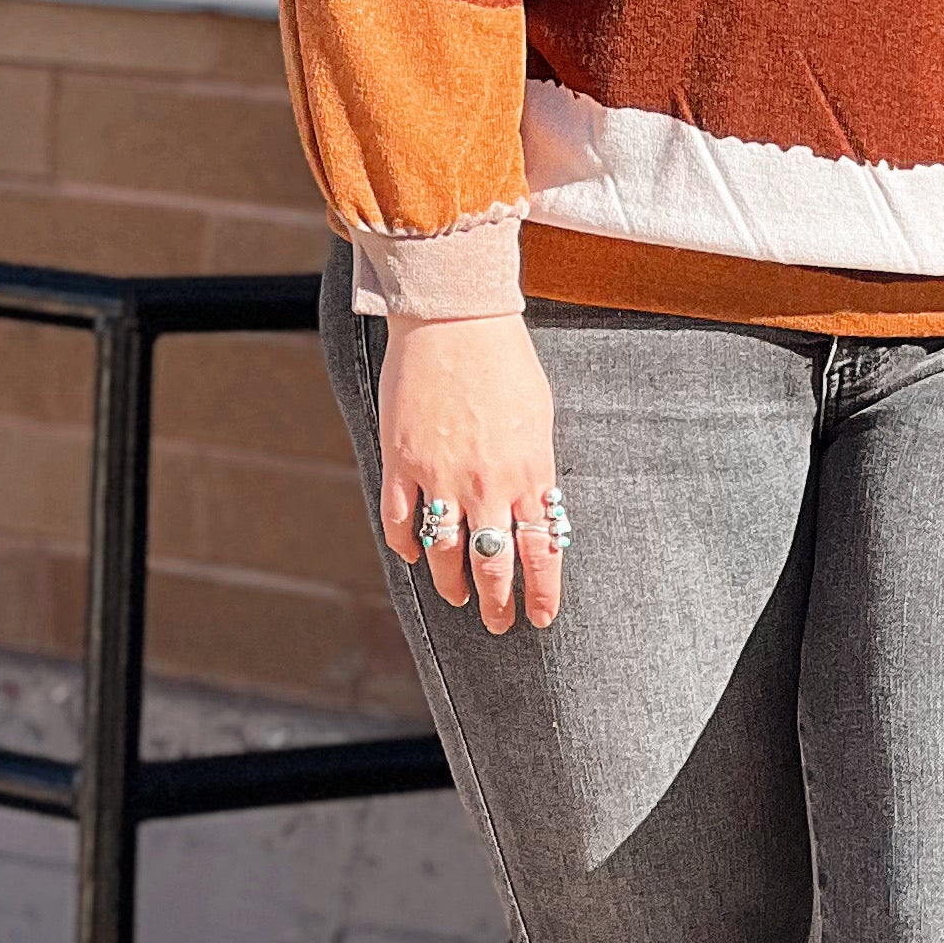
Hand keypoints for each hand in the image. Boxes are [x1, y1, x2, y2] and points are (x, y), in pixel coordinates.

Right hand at [377, 314, 564, 634]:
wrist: (455, 319)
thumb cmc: (506, 361)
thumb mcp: (540, 417)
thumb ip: (538, 468)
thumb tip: (542, 507)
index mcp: (529, 472)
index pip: (542, 551)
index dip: (542, 592)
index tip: (541, 617)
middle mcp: (487, 484)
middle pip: (494, 565)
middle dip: (498, 603)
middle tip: (497, 623)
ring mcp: (441, 476)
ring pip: (445, 554)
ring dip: (452, 585)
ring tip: (458, 598)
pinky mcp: (401, 462)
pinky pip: (400, 522)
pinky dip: (407, 547)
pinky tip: (414, 558)